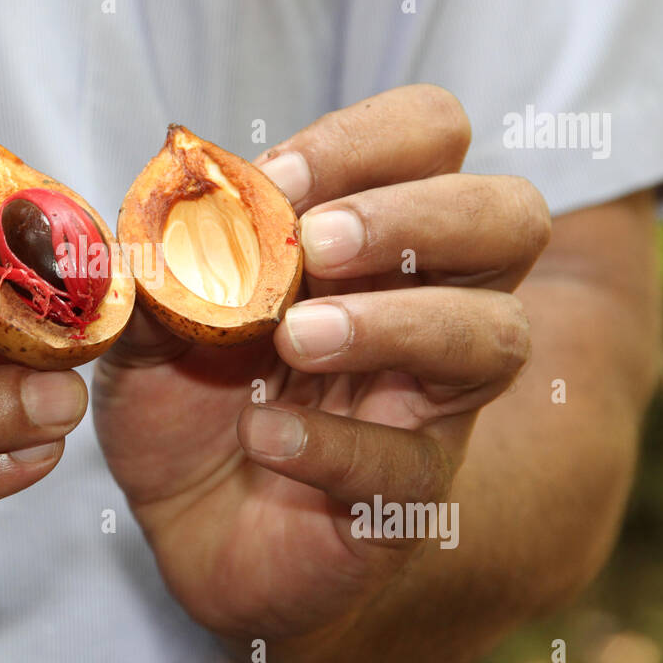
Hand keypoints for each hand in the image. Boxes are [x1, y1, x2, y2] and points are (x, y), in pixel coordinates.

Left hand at [93, 85, 550, 662]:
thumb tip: (173, 198)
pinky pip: (411, 466)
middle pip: (510, 217)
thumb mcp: (152, 316)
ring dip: (396, 323)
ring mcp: (428, 403)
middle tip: (319, 245)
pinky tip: (264, 438)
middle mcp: (424, 303)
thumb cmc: (185, 400)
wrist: (181, 526)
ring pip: (496, 337)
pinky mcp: (406, 496)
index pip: (429, 136)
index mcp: (369, 236)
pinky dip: (334, 445)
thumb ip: (164, 260)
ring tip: (296, 338)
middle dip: (418, 215)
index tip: (275, 181)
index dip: (366, 141)